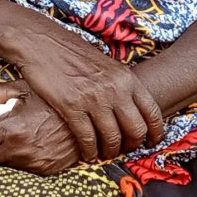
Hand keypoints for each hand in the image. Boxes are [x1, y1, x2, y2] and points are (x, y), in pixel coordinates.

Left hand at [0, 87, 81, 175]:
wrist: (93, 115)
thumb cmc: (59, 96)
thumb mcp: (25, 89)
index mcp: (13, 129)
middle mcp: (21, 150)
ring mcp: (34, 163)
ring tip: (2, 131)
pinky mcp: (45, 170)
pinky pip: (18, 167)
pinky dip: (13, 155)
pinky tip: (21, 140)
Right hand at [3, 28, 165, 161]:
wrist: (41, 42)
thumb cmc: (72, 52)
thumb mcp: (105, 64)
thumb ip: (119, 84)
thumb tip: (128, 104)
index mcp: (126, 78)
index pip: (152, 112)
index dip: (155, 133)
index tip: (151, 142)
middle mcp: (115, 89)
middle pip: (135, 130)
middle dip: (131, 145)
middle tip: (124, 150)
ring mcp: (94, 98)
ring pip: (112, 138)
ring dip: (109, 152)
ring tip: (104, 155)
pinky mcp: (71, 106)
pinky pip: (87, 138)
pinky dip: (89, 151)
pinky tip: (87, 154)